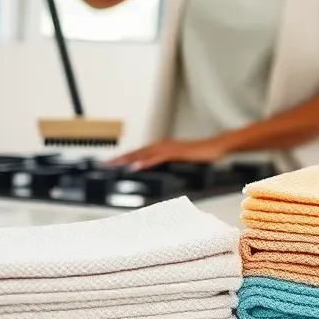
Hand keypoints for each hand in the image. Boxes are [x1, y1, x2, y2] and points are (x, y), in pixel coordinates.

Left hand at [105, 138, 227, 171]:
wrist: (214, 147)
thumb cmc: (199, 154)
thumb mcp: (179, 161)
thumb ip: (166, 165)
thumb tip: (154, 173)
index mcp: (160, 147)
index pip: (138, 153)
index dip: (122, 158)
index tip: (109, 164)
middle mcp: (161, 145)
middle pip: (136, 152)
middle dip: (119, 159)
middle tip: (104, 165)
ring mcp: (167, 148)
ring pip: (142, 154)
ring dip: (127, 159)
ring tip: (114, 165)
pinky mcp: (175, 152)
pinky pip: (156, 158)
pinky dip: (145, 162)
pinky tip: (136, 167)